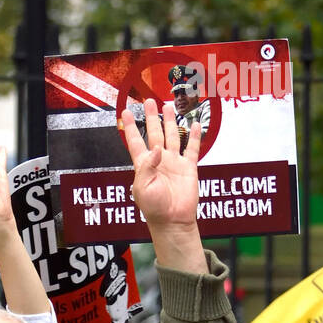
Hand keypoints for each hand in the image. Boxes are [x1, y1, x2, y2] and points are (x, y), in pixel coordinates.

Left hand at [121, 99, 205, 271]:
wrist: (172, 221)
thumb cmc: (154, 208)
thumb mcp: (143, 187)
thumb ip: (147, 166)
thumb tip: (156, 148)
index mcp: (144, 165)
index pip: (136, 141)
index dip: (131, 127)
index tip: (126, 112)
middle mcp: (159, 160)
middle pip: (154, 133)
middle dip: (152, 117)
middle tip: (149, 101)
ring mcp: (174, 163)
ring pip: (172, 136)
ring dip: (171, 121)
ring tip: (169, 106)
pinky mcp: (188, 168)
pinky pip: (192, 148)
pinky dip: (194, 136)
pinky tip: (195, 124)